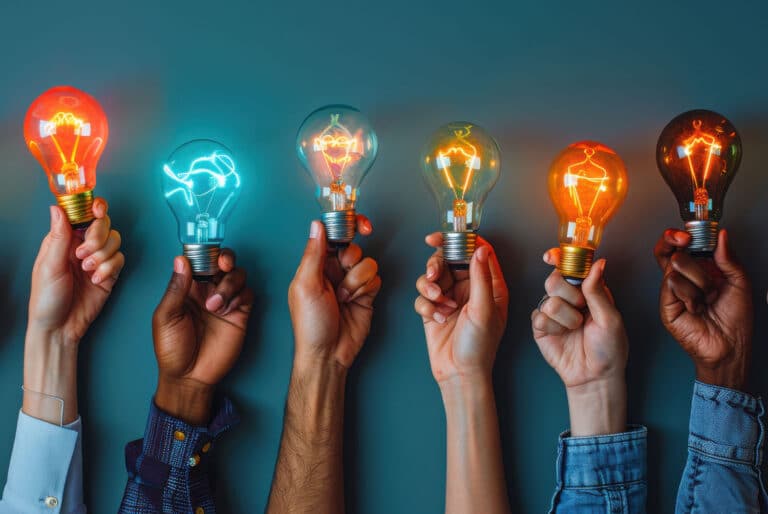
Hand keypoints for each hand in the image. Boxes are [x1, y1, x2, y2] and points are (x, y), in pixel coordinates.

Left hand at [24, 199, 123, 424]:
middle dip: (98, 237)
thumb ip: (58, 237)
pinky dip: (110, 268)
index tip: (98, 210)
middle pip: (103, 224)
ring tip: (88, 270)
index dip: (93, 208)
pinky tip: (97, 279)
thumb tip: (58, 209)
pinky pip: (120, 260)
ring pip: (115, 241)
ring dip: (104, 255)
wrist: (60, 327)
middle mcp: (81, 246)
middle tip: (84, 253)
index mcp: (63, 239)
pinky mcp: (109, 273)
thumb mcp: (49, 266)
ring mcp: (97, 259)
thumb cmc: (46, 299)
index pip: (81, 214)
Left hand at [152, 250, 252, 424]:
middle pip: (222, 261)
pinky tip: (228, 310)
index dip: (204, 252)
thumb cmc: (171, 349)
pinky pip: (247, 294)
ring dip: (229, 284)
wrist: (189, 377)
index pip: (199, 260)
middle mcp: (207, 290)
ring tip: (216, 306)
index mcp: (187, 287)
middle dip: (225, 258)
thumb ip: (176, 288)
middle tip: (222, 264)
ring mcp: (225, 301)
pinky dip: (240, 296)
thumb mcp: (166, 317)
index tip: (205, 253)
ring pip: (237, 275)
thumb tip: (181, 259)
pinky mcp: (240, 314)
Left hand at [288, 216, 380, 370]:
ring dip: (357, 280)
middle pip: (353, 246)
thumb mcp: (305, 285)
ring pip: (367, 262)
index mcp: (315, 264)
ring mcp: (351, 281)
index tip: (361, 225)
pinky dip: (367, 289)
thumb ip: (314, 253)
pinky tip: (354, 301)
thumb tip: (317, 224)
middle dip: (351, 260)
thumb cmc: (310, 324)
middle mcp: (334, 270)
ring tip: (344, 297)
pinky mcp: (366, 293)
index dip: (348, 225)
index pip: (332, 234)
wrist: (328, 353)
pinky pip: (376, 278)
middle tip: (342, 272)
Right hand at [414, 233, 507, 383]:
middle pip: (447, 259)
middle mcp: (469, 288)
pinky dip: (426, 306)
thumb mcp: (484, 309)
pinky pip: (422, 296)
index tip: (438, 238)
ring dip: (429, 288)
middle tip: (433, 277)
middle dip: (436, 266)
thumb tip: (480, 249)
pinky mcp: (433, 309)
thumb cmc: (479, 347)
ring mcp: (450, 298)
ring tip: (438, 304)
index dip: (458, 239)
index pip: (475, 250)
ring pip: (431, 276)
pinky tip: (436, 319)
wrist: (459, 374)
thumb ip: (481, 277)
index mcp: (489, 284)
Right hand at [531, 249, 626, 435]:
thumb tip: (599, 263)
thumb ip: (598, 291)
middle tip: (581, 308)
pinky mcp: (541, 327)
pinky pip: (539, 317)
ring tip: (576, 328)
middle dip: (568, 294)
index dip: (560, 258)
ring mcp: (553, 312)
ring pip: (548, 299)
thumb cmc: (610, 349)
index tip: (552, 256)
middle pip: (554, 279)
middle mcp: (569, 298)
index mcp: (587, 290)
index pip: (571, 267)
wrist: (595, 376)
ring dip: (566, 317)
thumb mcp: (611, 318)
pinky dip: (554, 327)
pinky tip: (563, 335)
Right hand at [654, 229, 751, 389]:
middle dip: (679, 242)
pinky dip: (690, 293)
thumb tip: (721, 236)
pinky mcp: (666, 305)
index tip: (689, 231)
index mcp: (699, 270)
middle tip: (686, 241)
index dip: (679, 235)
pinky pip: (672, 285)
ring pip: (675, 265)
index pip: (680, 247)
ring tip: (708, 295)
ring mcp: (672, 292)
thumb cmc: (736, 320)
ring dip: (699, 279)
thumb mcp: (740, 282)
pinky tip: (697, 306)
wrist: (731, 346)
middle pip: (668, 251)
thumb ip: (728, 257)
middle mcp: (683, 279)